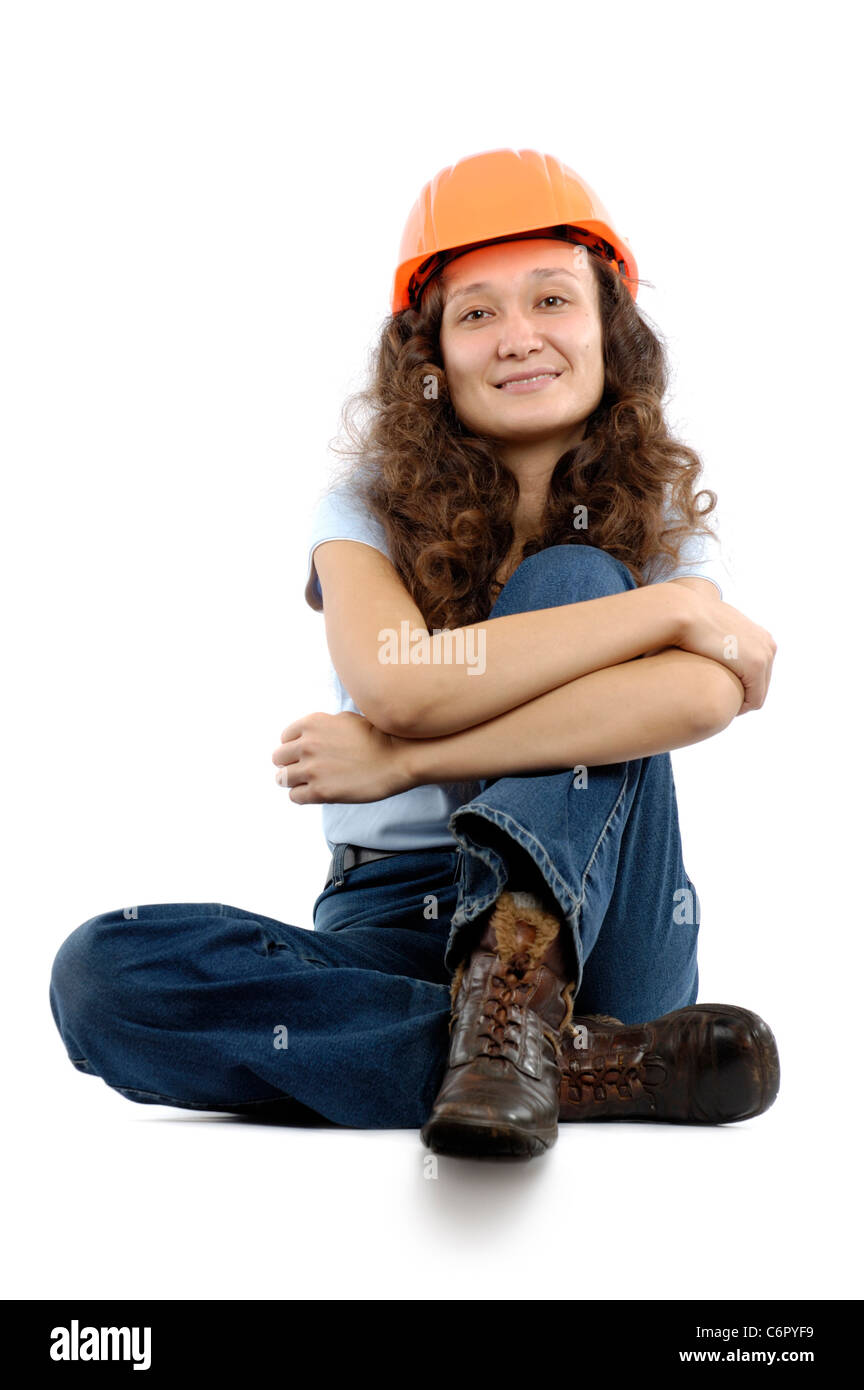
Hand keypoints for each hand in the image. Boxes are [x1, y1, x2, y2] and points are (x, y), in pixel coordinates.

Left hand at [272, 711, 413, 803]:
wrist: (397, 757)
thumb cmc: (377, 737)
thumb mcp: (345, 719)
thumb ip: (322, 726)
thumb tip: (309, 736)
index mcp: (311, 723)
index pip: (285, 738)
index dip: (294, 747)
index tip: (305, 754)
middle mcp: (307, 744)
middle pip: (278, 758)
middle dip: (290, 764)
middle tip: (304, 770)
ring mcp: (312, 769)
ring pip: (282, 779)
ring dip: (294, 781)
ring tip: (308, 783)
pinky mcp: (320, 791)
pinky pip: (295, 796)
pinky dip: (302, 795)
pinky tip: (316, 793)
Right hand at [673, 586, 777, 713]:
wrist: (687, 612)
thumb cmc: (692, 624)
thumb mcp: (714, 630)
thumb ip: (721, 640)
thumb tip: (712, 646)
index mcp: (761, 637)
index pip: (759, 673)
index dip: (740, 687)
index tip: (721, 693)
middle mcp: (768, 644)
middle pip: (761, 685)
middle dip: (742, 696)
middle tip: (719, 703)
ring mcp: (764, 654)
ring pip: (758, 694)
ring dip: (740, 703)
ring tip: (719, 705)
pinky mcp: (756, 665)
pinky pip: (754, 700)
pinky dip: (740, 708)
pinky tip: (721, 707)